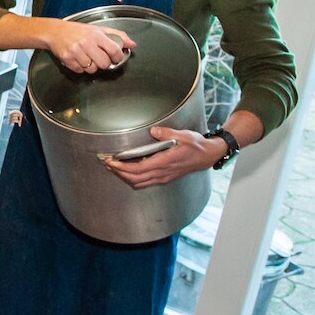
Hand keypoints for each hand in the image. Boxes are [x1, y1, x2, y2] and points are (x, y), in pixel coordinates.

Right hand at [45, 20, 134, 73]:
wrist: (55, 32)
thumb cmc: (77, 31)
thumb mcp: (98, 29)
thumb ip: (117, 36)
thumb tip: (132, 44)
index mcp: (96, 35)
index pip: (114, 50)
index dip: (118, 57)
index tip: (116, 58)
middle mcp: (86, 43)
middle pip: (104, 63)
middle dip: (104, 63)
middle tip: (100, 58)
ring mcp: (76, 52)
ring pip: (92, 69)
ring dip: (91, 66)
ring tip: (87, 58)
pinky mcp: (67, 59)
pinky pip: (80, 70)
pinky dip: (81, 68)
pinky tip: (78, 59)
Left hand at [104, 126, 223, 187]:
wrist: (208, 156)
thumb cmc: (196, 145)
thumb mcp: (184, 135)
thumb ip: (167, 133)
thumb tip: (153, 131)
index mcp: (164, 162)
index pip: (138, 169)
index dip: (122, 167)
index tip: (111, 161)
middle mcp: (162, 173)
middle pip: (134, 178)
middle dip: (118, 172)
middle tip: (106, 163)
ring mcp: (163, 177)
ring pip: (138, 182)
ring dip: (124, 177)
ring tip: (113, 167)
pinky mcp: (164, 178)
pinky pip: (144, 182)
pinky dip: (133, 179)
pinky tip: (127, 171)